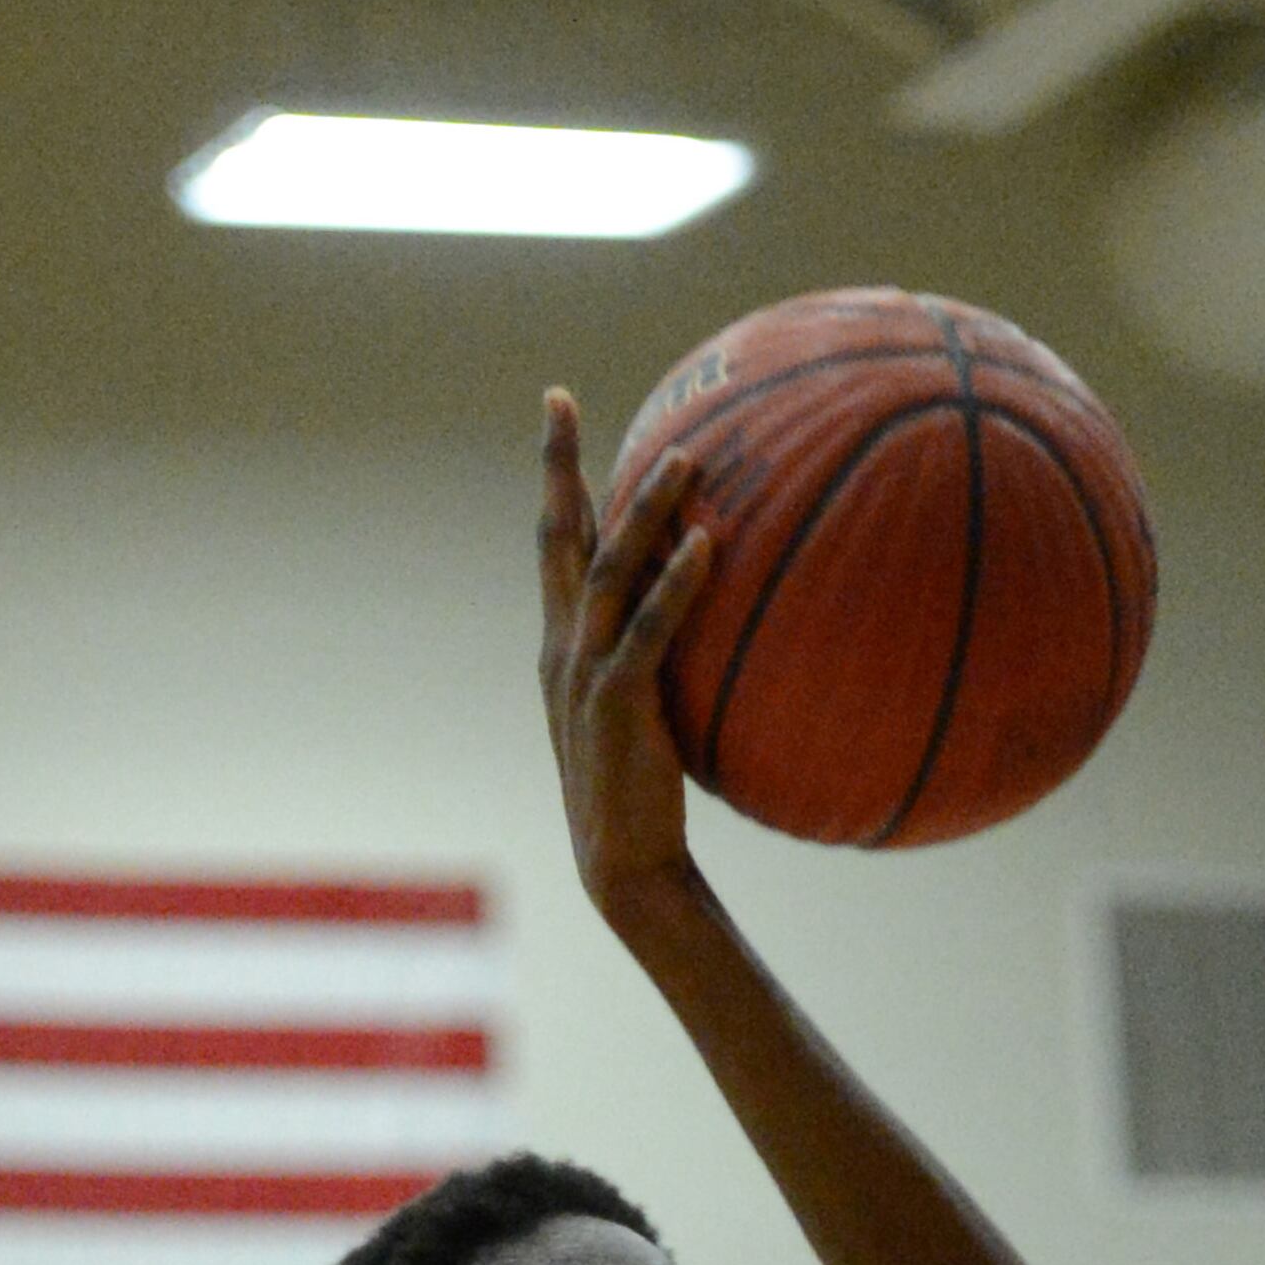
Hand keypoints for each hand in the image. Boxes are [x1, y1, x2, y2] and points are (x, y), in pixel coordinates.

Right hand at [537, 390, 713, 926]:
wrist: (624, 866)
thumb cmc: (644, 794)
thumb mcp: (645, 713)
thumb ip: (658, 657)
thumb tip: (711, 611)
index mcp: (562, 645)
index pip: (554, 546)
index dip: (554, 479)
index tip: (557, 413)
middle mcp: (562, 648)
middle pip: (556, 537)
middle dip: (556, 465)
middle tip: (559, 398)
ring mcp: (585, 673)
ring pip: (609, 571)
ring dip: (645, 510)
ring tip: (682, 459)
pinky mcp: (620, 703)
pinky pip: (651, 631)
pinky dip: (679, 586)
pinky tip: (711, 545)